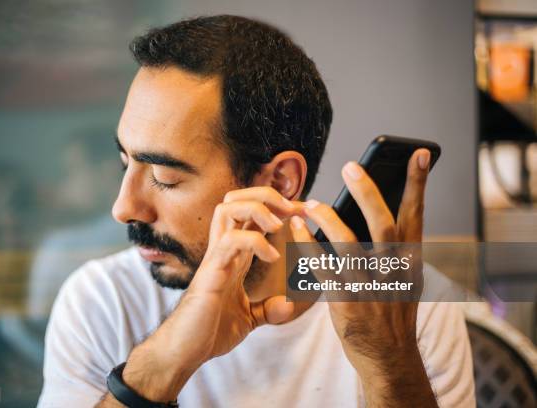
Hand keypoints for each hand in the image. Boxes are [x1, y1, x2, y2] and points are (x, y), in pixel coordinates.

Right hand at [122, 187, 301, 401]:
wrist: (185, 351)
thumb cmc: (209, 331)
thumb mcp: (249, 318)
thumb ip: (267, 308)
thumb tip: (288, 305)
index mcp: (233, 255)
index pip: (250, 215)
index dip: (277, 207)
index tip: (302, 212)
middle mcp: (223, 249)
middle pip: (235, 198)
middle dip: (265, 195)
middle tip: (291, 210)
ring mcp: (215, 257)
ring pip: (228, 208)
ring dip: (258, 209)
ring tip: (278, 226)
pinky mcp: (211, 271)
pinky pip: (231, 240)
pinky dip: (256, 241)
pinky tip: (272, 258)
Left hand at [289, 149, 436, 406]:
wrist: (388, 356)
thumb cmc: (392, 312)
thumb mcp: (404, 279)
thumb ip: (394, 249)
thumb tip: (377, 212)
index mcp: (410, 262)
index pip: (417, 216)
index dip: (418, 184)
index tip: (420, 154)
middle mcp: (394, 272)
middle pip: (384, 225)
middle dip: (367, 193)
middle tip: (350, 167)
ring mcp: (371, 288)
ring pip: (348, 245)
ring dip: (327, 219)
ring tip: (310, 203)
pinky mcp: (347, 303)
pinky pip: (323, 269)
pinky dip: (308, 246)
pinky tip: (298, 230)